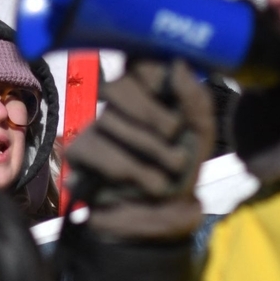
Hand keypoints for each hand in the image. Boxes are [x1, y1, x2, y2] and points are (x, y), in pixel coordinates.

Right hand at [64, 58, 214, 240]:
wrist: (161, 217)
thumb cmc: (182, 169)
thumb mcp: (201, 134)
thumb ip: (195, 99)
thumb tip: (177, 63)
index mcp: (148, 92)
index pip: (137, 64)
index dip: (154, 76)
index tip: (174, 97)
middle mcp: (117, 104)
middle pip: (119, 86)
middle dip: (151, 114)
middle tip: (175, 136)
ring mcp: (96, 126)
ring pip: (109, 120)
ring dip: (147, 150)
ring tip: (169, 174)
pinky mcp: (79, 152)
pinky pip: (94, 148)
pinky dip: (125, 169)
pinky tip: (145, 184)